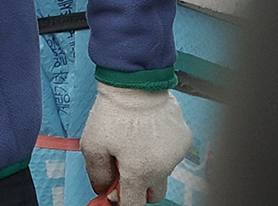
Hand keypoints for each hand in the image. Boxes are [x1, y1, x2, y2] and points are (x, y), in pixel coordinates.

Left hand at [80, 82, 191, 203]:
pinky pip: (172, 153)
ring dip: (150, 164)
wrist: (136, 84)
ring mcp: (177, 155)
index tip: (114, 194)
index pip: (134, 204)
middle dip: (139, 188)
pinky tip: (148, 130)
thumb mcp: (92, 144)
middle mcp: (163, 168)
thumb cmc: (113, 113)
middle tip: (124, 169)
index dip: (121, 201)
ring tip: (134, 139)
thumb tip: (103, 189)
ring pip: (163, 171)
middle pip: (153, 194)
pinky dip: (160, 148)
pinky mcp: (184, 140)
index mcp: (139, 172)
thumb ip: (97, 173)